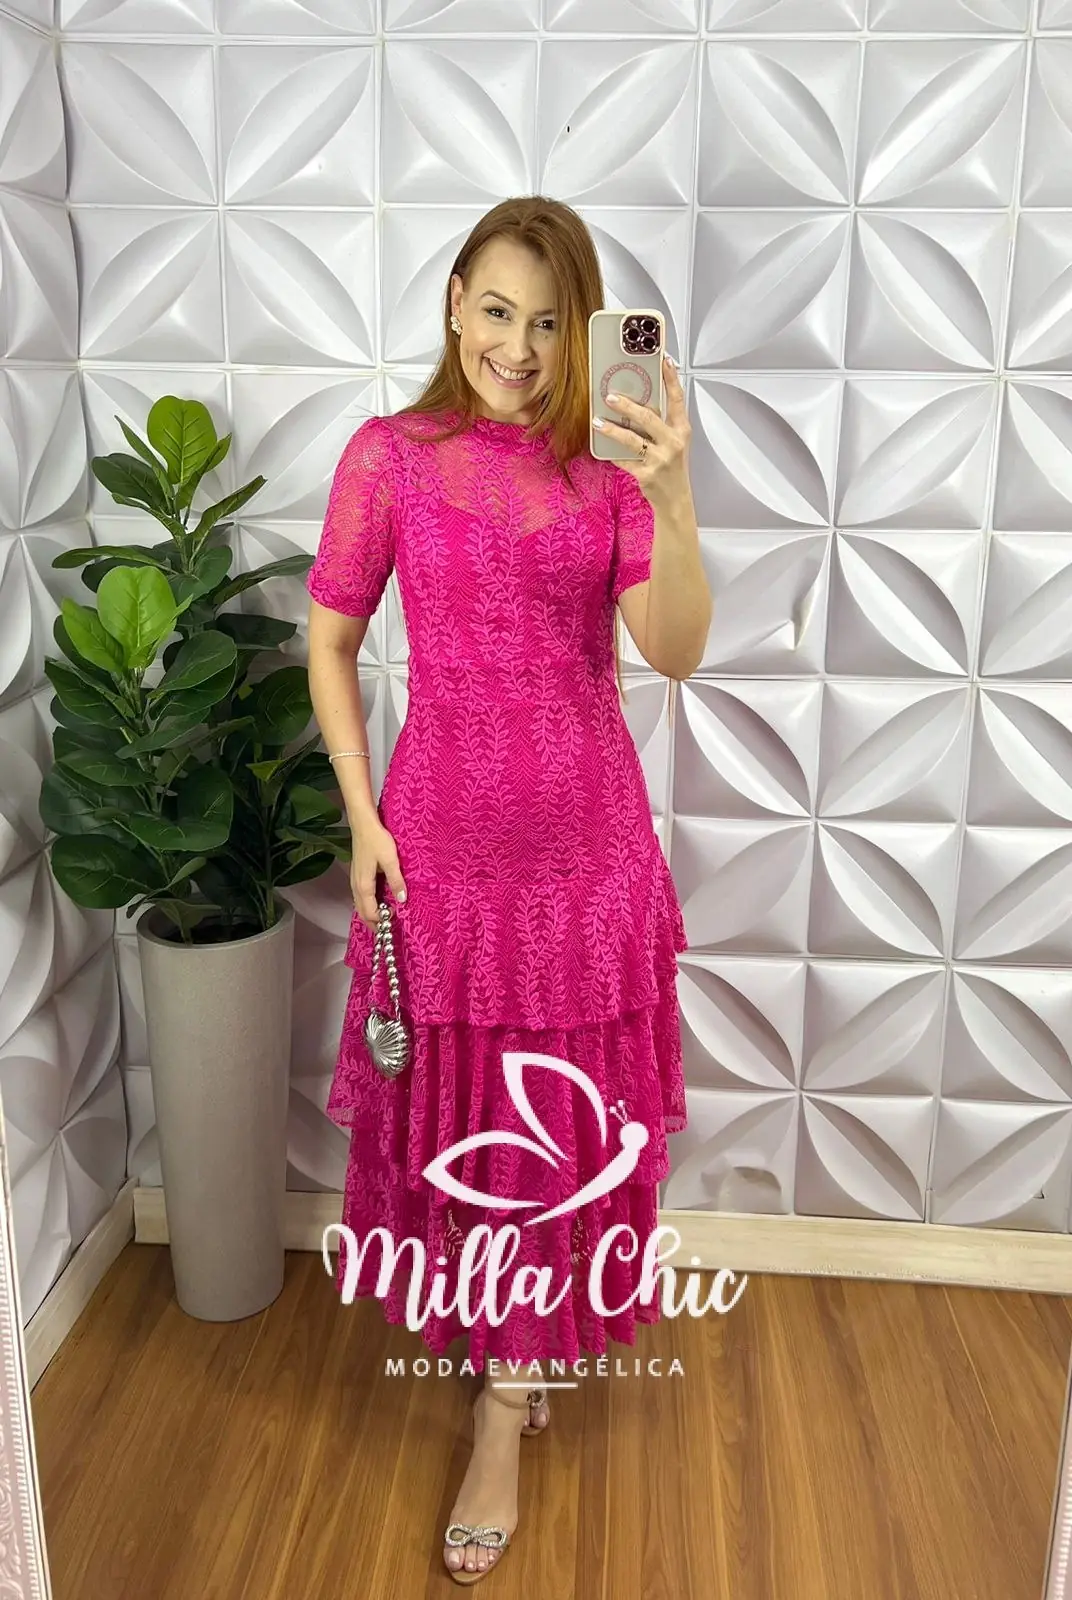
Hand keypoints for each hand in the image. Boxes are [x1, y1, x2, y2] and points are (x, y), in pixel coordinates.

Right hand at [349, 817, 406, 928]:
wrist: (363, 824)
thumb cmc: (377, 840)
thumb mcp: (390, 860)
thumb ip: (396, 881)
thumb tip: (402, 900)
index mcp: (364, 885)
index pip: (370, 912)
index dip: (381, 920)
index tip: (395, 921)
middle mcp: (356, 886)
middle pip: (362, 911)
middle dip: (373, 922)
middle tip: (387, 928)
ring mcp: (355, 880)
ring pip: (360, 904)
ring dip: (370, 914)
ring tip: (384, 918)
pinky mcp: (357, 875)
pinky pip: (360, 896)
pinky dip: (367, 904)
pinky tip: (377, 902)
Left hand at [598, 354, 691, 510]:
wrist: (676, 500)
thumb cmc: (673, 467)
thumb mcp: (674, 442)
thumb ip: (661, 423)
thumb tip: (637, 401)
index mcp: (682, 430)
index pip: (677, 399)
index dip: (671, 378)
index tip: (664, 360)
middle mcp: (673, 442)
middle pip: (649, 417)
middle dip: (627, 406)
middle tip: (610, 396)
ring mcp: (660, 459)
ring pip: (632, 440)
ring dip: (612, 429)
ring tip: (597, 421)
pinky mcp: (647, 474)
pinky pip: (624, 460)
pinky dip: (612, 454)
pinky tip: (601, 448)